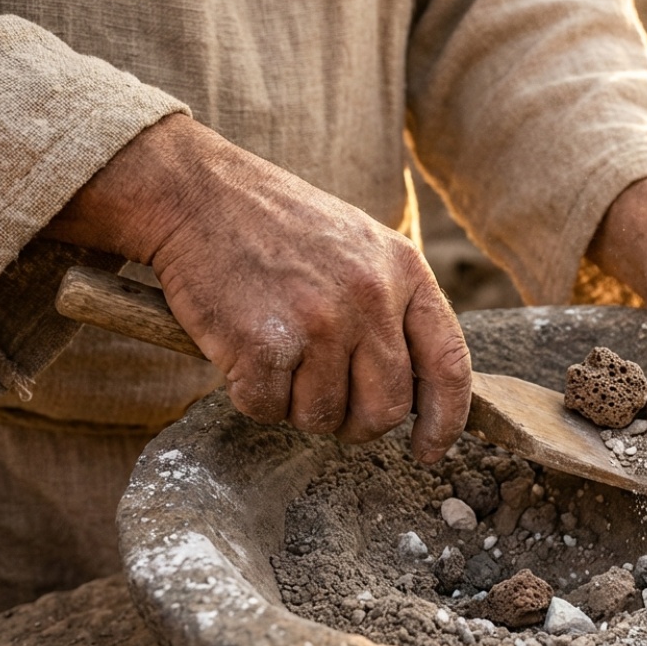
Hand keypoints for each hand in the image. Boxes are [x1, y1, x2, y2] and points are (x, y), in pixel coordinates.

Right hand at [44, 114, 471, 460]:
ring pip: (325, 416)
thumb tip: (418, 391)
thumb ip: (395, 308)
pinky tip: (242, 353)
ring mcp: (319, 322)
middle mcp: (370, 298)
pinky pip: (268, 410)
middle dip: (359, 425)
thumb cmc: (279, 228)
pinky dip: (252, 396)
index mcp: (404, 271)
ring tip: (279, 359)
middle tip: (333, 412)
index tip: (429, 450)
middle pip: (386, 407)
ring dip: (298, 406)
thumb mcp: (362, 247)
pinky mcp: (264, 345)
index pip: (448, 364)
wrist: (197, 195)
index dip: (444, 420)